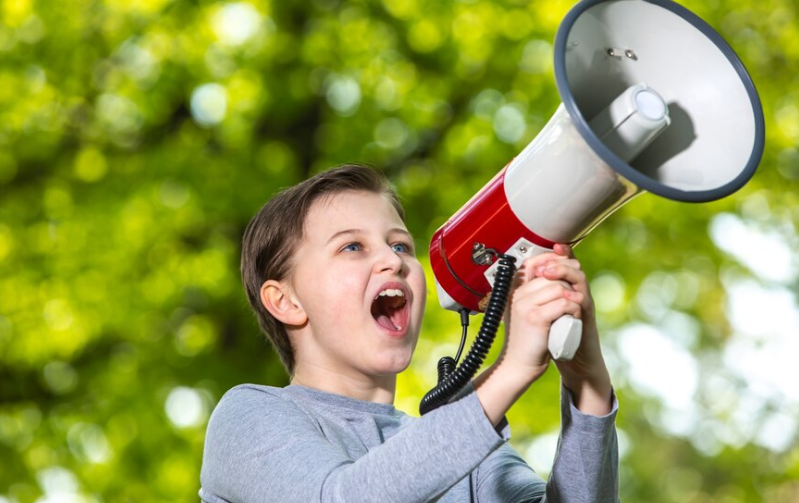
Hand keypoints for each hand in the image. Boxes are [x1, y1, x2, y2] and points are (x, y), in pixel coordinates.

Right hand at [498, 245, 584, 381]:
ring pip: (559, 287)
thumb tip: (553, 270)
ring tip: (572, 312)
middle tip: (573, 298)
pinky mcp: (536, 317)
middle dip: (568, 283)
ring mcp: (525, 305)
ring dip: (572, 298)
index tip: (566, 265)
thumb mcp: (526, 311)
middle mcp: (517, 294)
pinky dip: (573, 309)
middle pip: (550, 274)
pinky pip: (563, 303)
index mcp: (513, 290)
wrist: (519, 364)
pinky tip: (573, 318)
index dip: (551, 259)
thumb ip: (534, 292)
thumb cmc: (527, 339)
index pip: (533, 262)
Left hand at [529, 244, 612, 414]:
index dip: (558, 254)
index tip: (550, 247)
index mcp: (563, 291)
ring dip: (565, 273)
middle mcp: (575, 294)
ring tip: (550, 273)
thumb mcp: (539, 314)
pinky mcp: (586, 320)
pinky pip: (584, 303)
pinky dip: (576, 297)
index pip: (563, 265)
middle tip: (546, 262)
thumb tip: (512, 283)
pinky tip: (568, 295)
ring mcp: (583, 305)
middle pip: (574, 267)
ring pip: (580, 281)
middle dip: (560, 261)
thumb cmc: (553, 338)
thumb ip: (532, 298)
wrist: (572, 361)